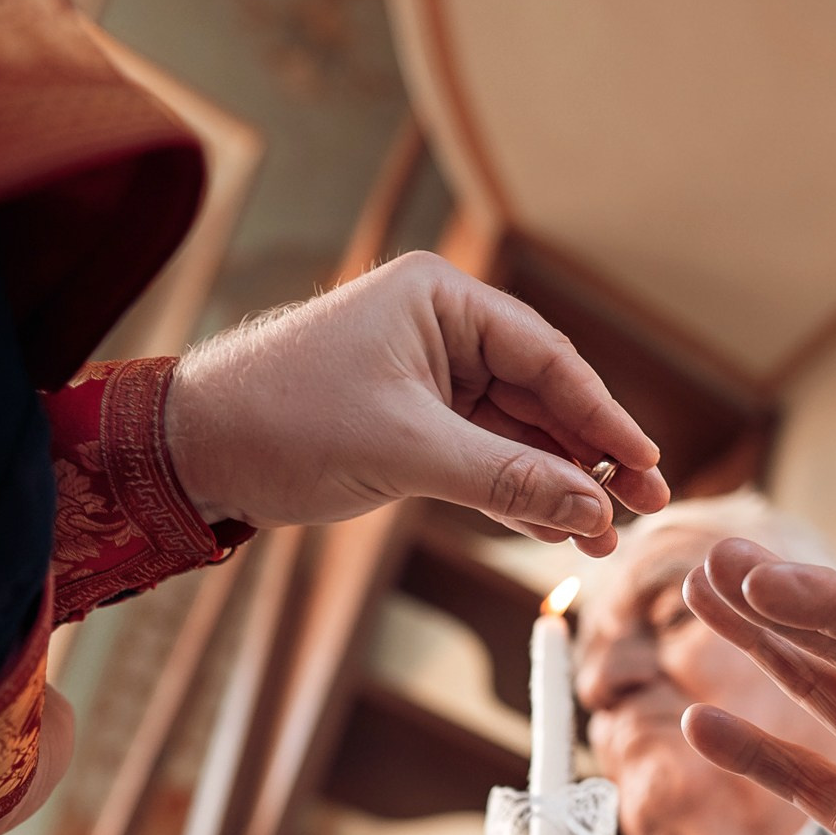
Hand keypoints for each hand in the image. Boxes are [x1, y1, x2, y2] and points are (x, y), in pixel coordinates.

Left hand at [165, 251, 670, 554]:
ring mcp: (429, 378)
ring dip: (560, 484)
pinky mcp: (412, 424)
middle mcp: (442, 330)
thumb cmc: (281, 422)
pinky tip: (558, 528)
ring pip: (518, 434)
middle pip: (544, 395)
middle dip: (592, 457)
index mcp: (441, 300)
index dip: (604, 418)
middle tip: (648, 506)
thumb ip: (505, 479)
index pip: (549, 358)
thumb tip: (593, 509)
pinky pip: (485, 458)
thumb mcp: (404, 451)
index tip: (647, 467)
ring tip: (607, 534)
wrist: (188, 452)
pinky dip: (518, 494)